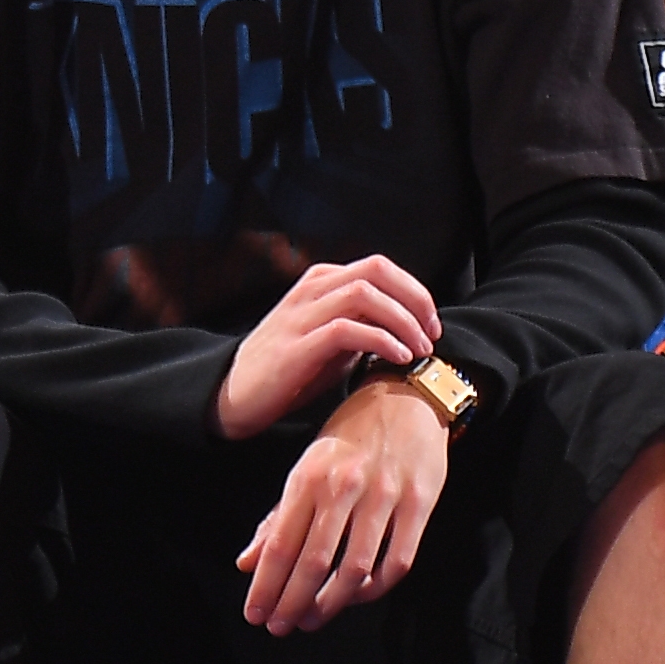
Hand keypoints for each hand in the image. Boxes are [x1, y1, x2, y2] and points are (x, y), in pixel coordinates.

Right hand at [215, 253, 443, 440]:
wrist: (233, 396)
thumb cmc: (287, 371)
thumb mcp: (329, 340)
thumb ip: (361, 325)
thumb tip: (406, 328)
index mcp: (320, 282)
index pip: (379, 267)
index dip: (414, 291)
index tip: (431, 323)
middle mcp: (311, 290)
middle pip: (376, 270)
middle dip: (414, 298)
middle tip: (432, 333)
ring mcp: (302, 315)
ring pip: (364, 294)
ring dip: (402, 320)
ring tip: (419, 348)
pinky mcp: (297, 346)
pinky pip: (348, 329)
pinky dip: (381, 341)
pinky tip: (397, 358)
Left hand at [237, 377, 449, 632]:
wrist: (407, 395)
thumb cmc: (351, 434)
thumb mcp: (307, 466)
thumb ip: (277, 517)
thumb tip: (247, 563)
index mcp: (309, 476)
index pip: (280, 543)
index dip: (266, 585)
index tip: (256, 614)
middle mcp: (344, 486)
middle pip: (314, 561)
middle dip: (292, 602)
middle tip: (280, 627)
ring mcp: (384, 495)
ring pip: (354, 568)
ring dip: (330, 603)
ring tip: (312, 619)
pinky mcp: (419, 503)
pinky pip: (397, 561)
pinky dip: (376, 588)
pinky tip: (357, 596)